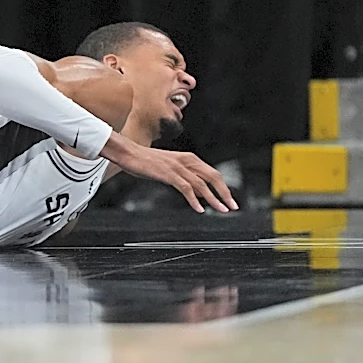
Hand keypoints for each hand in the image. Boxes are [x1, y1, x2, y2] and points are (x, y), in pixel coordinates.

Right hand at [102, 136, 238, 213]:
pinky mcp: (168, 174)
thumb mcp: (169, 166)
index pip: (212, 173)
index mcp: (188, 158)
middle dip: (224, 193)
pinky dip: (194, 200)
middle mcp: (185, 160)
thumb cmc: (145, 160)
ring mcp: (177, 167)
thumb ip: (185, 176)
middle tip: (233, 206)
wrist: (129, 153)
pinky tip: (199, 209)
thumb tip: (199, 192)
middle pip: (212, 177)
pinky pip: (186, 188)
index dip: (223, 186)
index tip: (229, 199)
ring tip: (221, 210)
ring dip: (214, 199)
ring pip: (201, 184)